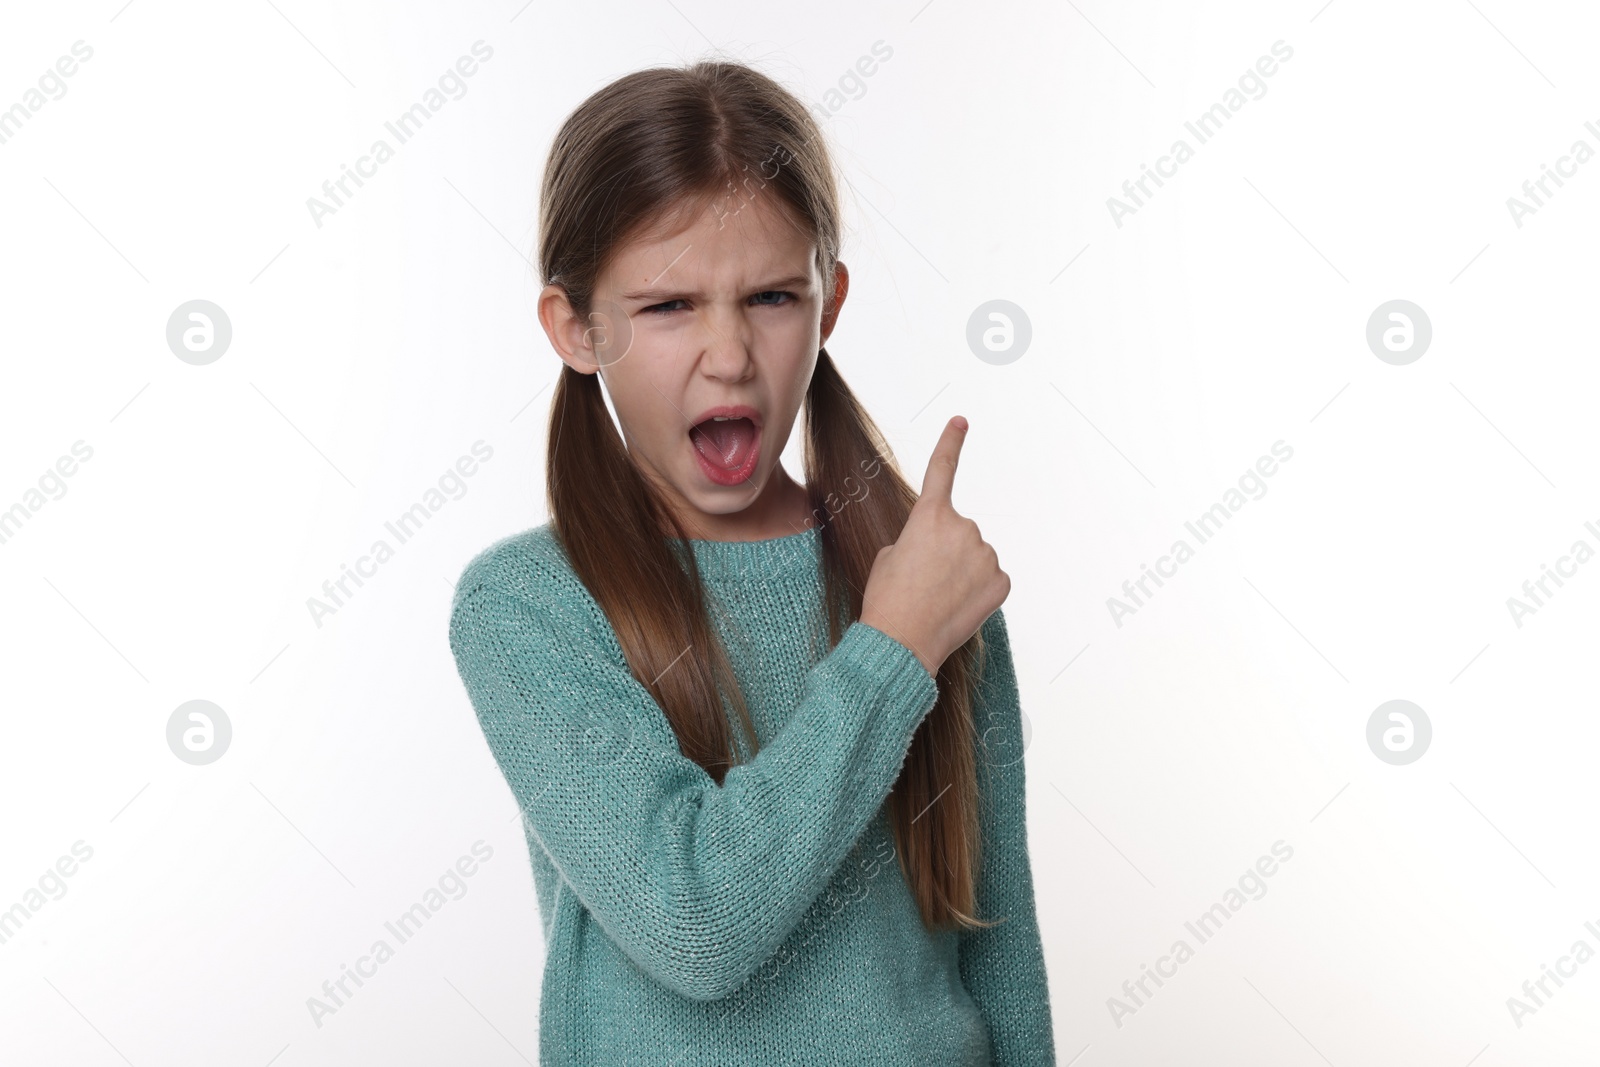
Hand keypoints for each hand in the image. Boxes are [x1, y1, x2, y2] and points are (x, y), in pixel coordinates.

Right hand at [859, 416, 1009, 676]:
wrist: (903, 643)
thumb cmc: (888, 600)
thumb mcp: (889, 557)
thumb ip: (918, 538)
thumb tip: (939, 546)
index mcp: (929, 516)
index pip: (942, 470)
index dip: (950, 442)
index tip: (961, 420)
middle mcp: (964, 527)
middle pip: (958, 530)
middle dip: (945, 549)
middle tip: (923, 579)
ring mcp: (986, 554)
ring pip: (975, 555)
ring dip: (962, 571)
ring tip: (938, 597)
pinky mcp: (1001, 581)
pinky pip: (990, 578)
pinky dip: (977, 590)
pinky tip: (958, 606)